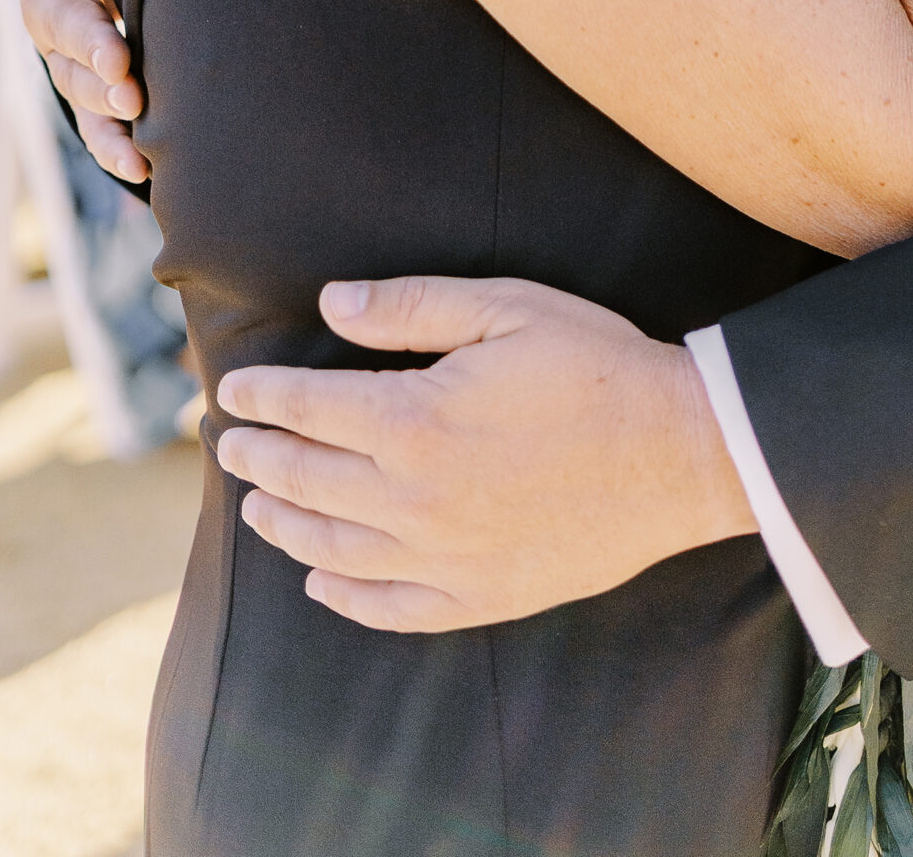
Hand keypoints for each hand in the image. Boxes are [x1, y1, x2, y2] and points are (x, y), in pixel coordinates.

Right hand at [16, 0, 145, 183]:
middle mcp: (50, 3)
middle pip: (56, 22)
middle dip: (86, 39)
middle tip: (121, 56)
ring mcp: (69, 54)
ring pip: (72, 77)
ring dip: (100, 96)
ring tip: (135, 106)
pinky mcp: (95, 92)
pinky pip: (95, 125)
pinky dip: (114, 144)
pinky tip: (140, 159)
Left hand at [215, 274, 756, 631]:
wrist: (681, 452)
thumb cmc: (596, 365)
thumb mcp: (507, 307)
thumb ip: (412, 306)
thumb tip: (331, 304)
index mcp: (415, 420)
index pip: (308, 409)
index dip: (263, 398)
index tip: (233, 392)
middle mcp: (414, 499)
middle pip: (307, 482)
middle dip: (259, 461)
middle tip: (230, 449)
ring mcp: (443, 557)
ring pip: (333, 548)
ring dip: (284, 525)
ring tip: (259, 508)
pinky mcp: (478, 596)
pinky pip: (388, 608)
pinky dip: (342, 595)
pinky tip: (321, 580)